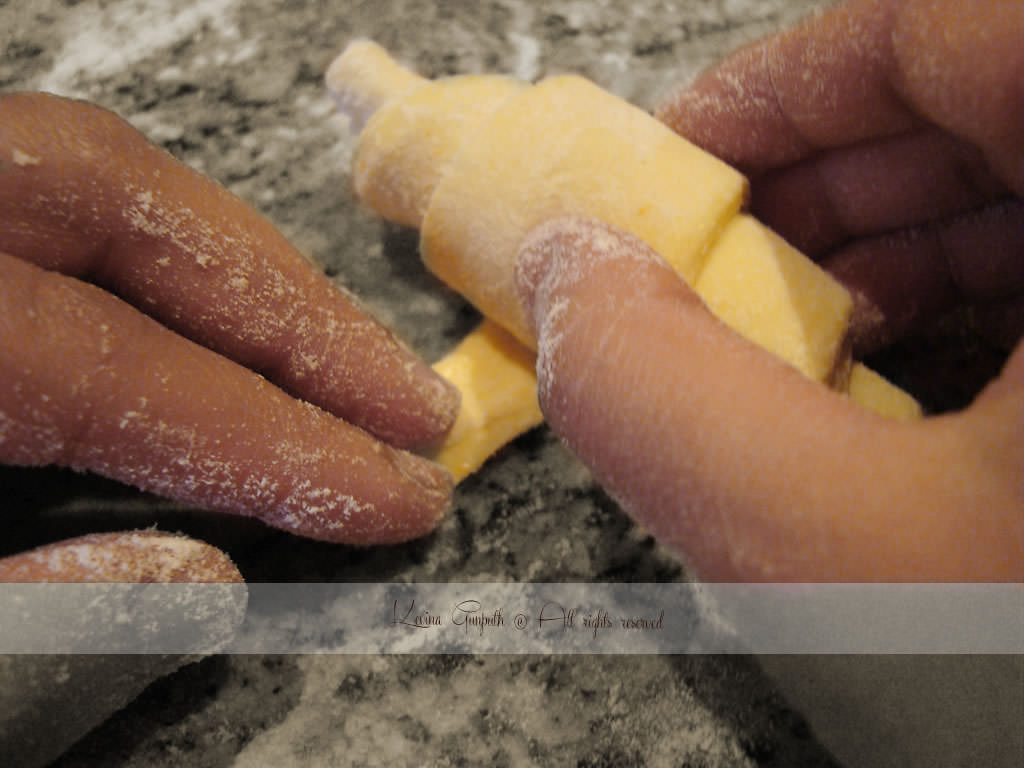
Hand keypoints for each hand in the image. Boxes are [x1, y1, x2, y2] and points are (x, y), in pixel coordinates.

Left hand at [0, 92, 457, 557]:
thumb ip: (36, 610)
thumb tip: (204, 581)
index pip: (119, 369)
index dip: (281, 440)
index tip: (399, 491)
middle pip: (126, 208)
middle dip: (300, 313)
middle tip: (412, 402)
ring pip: (91, 178)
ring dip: (245, 276)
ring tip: (350, 362)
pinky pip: (43, 196)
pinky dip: (158, 260)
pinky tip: (218, 328)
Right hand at [514, 0, 1022, 581]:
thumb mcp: (844, 562)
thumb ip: (670, 404)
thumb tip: (567, 279)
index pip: (952, 24)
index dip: (789, 83)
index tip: (684, 157)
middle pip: (999, 92)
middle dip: (832, 175)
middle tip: (724, 262)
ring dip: (904, 239)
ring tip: (805, 335)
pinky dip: (993, 295)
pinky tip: (917, 381)